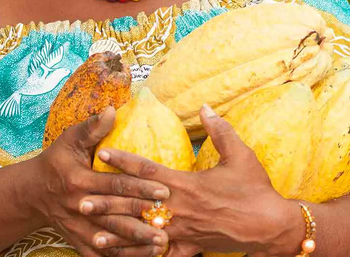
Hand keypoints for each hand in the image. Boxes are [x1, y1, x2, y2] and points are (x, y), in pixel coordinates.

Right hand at [29, 107, 172, 256]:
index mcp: (78, 181)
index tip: (164, 189)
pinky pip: (98, 252)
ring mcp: (76, 227)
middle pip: (115, 215)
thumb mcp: (69, 140)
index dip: (139, 187)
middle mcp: (78, 206)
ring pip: (109, 238)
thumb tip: (112, 109)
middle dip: (141, 219)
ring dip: (134, 244)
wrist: (31, 192)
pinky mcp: (76, 240)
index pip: (115, 185)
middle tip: (168, 221)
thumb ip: (92, 127)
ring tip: (160, 245)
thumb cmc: (56, 161)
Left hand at [93, 105, 301, 256]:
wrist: (269, 226)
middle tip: (80, 197)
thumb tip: (205, 107)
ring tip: (90, 228)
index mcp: (187, 184)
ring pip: (140, 231)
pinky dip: (137, 254)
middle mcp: (179, 208)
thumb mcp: (241, 155)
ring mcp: (182, 231)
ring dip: (114, 229)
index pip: (147, 171)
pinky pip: (158, 254)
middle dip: (107, 199)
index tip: (103, 153)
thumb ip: (220, 131)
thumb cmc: (255, 190)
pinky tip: (119, 253)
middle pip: (135, 203)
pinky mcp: (189, 248)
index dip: (123, 161)